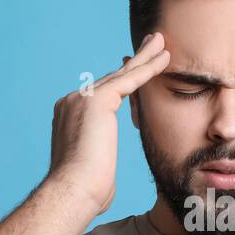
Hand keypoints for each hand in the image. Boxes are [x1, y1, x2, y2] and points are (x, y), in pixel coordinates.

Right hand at [46, 32, 170, 216]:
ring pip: (122, 74)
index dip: (122, 82)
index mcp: (69, 116)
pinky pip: (130, 79)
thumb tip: (100, 177)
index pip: (103, 95)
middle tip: (151, 44)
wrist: (73, 190)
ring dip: (144, 57)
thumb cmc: (85, 192)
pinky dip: (149, 68)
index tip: (135, 72)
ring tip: (161, 42)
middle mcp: (73, 102)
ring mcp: (83, 98)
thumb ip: (97, 162)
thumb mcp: (93, 172)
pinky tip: (165, 58)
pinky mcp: (97, 100)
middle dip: (134, 61)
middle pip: (112, 78)